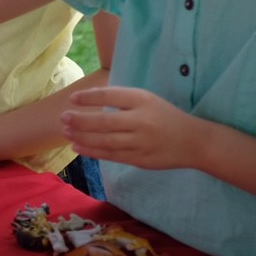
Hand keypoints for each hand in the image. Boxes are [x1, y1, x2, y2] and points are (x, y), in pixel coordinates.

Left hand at [59, 86, 206, 169]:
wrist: (193, 142)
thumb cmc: (165, 116)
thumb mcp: (147, 99)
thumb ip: (123, 99)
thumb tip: (91, 98)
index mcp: (143, 100)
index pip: (112, 96)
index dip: (90, 97)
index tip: (73, 98)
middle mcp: (141, 120)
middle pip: (105, 121)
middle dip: (81, 120)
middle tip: (63, 117)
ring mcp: (140, 142)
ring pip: (105, 141)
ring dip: (82, 137)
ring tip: (66, 132)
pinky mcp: (139, 159)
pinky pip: (111, 155)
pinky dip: (92, 151)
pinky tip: (78, 146)